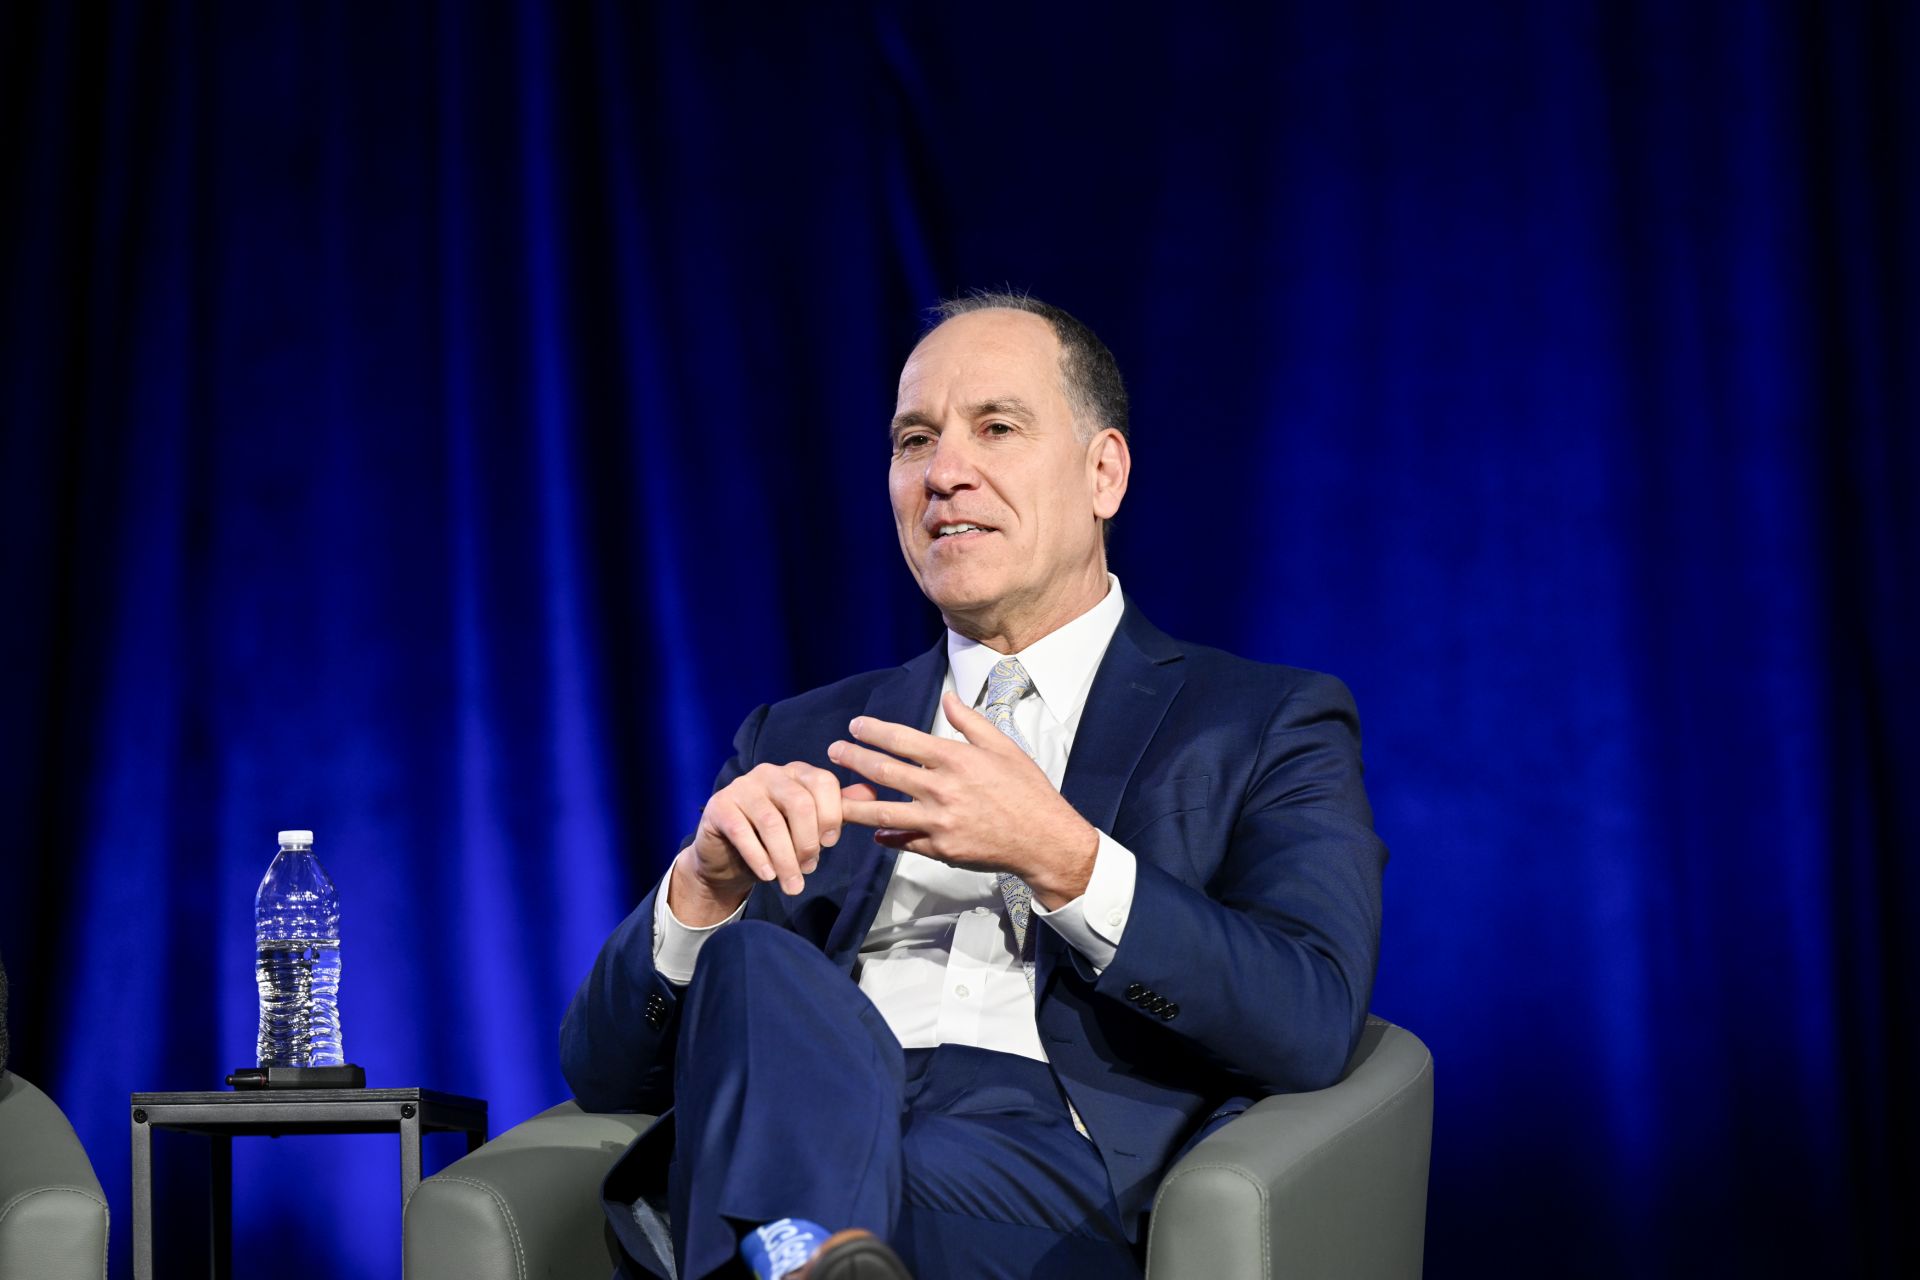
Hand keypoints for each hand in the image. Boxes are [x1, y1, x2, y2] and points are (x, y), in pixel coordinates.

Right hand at [675, 762, 849, 920]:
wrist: (727, 857)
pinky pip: (742, 831)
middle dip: (809, 842)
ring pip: (772, 822)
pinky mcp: (719, 806)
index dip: (831, 814)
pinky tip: (768, 875)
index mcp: (796, 773)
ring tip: (793, 884)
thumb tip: (871, 795)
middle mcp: (769, 773)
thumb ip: (837, 810)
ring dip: (786, 858)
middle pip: (799, 802)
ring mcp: (742, 787)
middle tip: (809, 868)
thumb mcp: (809, 826)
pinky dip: (759, 857)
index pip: (823, 782)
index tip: (831, 844)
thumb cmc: (774, 839)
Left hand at [829, 692, 1099, 907]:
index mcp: (955, 758)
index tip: (855, 727)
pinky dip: (885, 836)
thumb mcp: (1003, 747)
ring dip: (854, 802)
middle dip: (854, 759)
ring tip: (833, 797)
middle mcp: (942, 788)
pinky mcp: (941, 849)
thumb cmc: (1027, 790)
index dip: (873, 731)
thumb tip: (948, 698)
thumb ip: (970, 722)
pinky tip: (873, 831)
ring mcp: (939, 822)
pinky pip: (904, 842)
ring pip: (883, 811)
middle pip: (884, 771)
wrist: (1045, 839)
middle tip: (834, 752)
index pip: (902, 739)